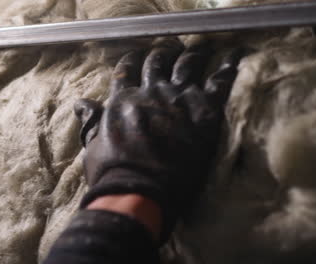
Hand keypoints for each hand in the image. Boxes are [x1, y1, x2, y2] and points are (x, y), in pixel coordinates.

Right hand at [74, 39, 242, 241]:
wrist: (139, 190)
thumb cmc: (112, 173)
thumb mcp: (94, 145)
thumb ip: (92, 121)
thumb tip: (82, 103)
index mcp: (124, 100)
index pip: (128, 69)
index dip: (134, 59)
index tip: (140, 55)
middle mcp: (151, 93)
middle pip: (159, 62)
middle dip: (165, 53)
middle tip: (172, 49)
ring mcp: (178, 100)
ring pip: (188, 64)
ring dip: (194, 54)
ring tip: (201, 48)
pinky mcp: (204, 112)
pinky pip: (219, 82)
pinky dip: (227, 67)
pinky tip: (234, 57)